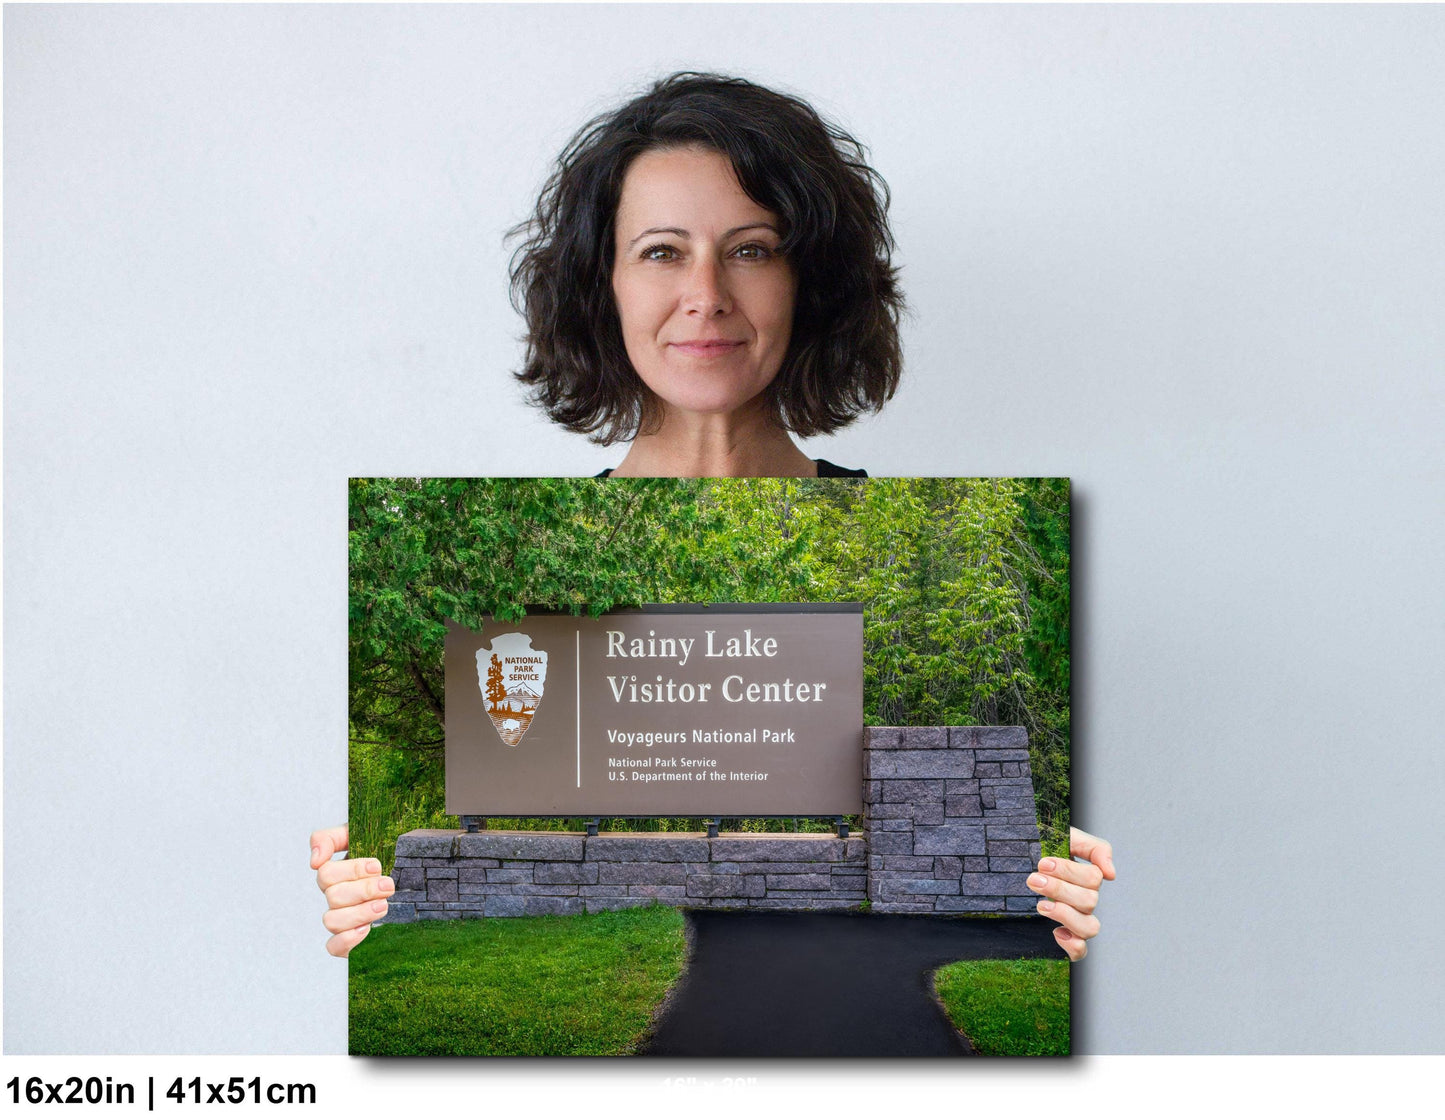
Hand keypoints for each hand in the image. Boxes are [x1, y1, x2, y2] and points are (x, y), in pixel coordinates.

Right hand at [310, 825, 394, 957]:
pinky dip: (347, 940)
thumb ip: (331, 838)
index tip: (377, 866)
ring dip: (359, 913)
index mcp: (336, 873)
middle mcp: (335, 896)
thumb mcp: (360, 835)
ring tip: (383, 905)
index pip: (326, 872)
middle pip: (333, 896)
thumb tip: (315, 861)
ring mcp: (342, 918)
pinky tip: (367, 929)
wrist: (412, 875)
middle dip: (364, 890)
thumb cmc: (385, 852)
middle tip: (388, 885)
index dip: (351, 870)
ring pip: (332, 921)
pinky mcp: (350, 939)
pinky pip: (334, 947)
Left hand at [1028, 827, 1114, 961]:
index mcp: (1087, 877)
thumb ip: (1094, 848)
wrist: (1013, 859)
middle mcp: (1085, 900)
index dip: (1068, 871)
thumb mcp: (1067, 836)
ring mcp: (1075, 919)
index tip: (1043, 863)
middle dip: (1059, 889)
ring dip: (1065, 915)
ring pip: (1089, 927)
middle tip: (1033, 879)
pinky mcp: (1064, 936)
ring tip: (1041, 905)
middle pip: (1089, 901)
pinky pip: (1080, 951)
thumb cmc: (1041, 846)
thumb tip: (1111, 874)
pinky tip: (1056, 933)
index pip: (1093, 878)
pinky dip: (1073, 946)